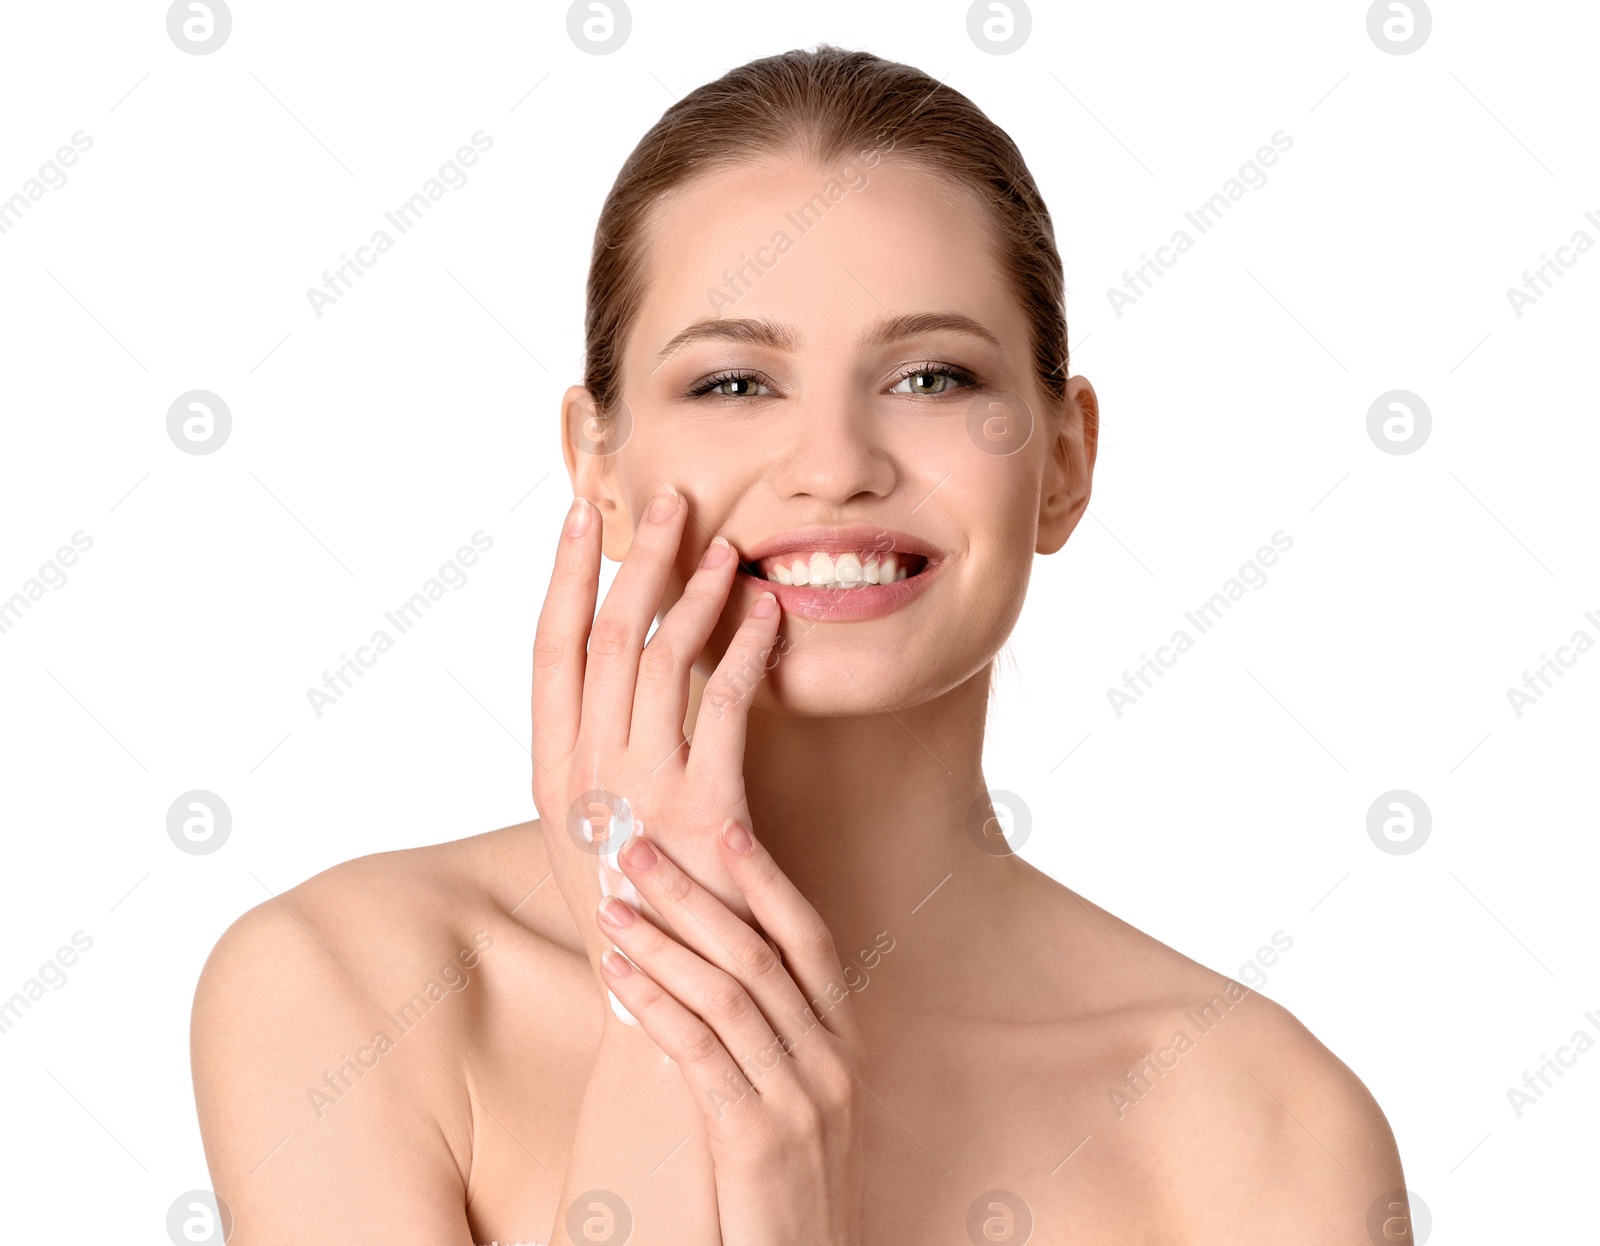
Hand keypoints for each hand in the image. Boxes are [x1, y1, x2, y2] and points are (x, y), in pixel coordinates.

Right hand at [532, 489, 777, 977]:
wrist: (667, 1005)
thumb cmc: (641, 908)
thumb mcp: (598, 826)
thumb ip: (602, 750)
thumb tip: (625, 669)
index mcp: (549, 772)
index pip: (547, 648)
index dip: (564, 573)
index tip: (582, 512)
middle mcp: (582, 775)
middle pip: (604, 636)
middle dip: (638, 559)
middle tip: (671, 499)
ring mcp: (637, 794)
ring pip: (660, 659)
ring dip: (696, 592)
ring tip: (727, 543)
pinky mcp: (702, 812)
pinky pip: (725, 704)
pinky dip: (747, 649)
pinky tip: (768, 614)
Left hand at [598, 814, 867, 1245]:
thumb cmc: (787, 1187)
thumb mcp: (797, 1103)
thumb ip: (771, 1038)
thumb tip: (710, 968)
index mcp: (844, 1043)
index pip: (811, 938)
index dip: (767, 878)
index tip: (725, 826)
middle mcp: (832, 1059)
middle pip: (759, 952)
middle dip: (693, 892)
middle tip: (637, 847)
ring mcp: (801, 1098)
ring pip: (727, 992)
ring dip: (661, 939)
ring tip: (611, 904)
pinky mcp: (758, 1137)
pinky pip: (700, 1050)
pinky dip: (654, 1001)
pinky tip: (617, 975)